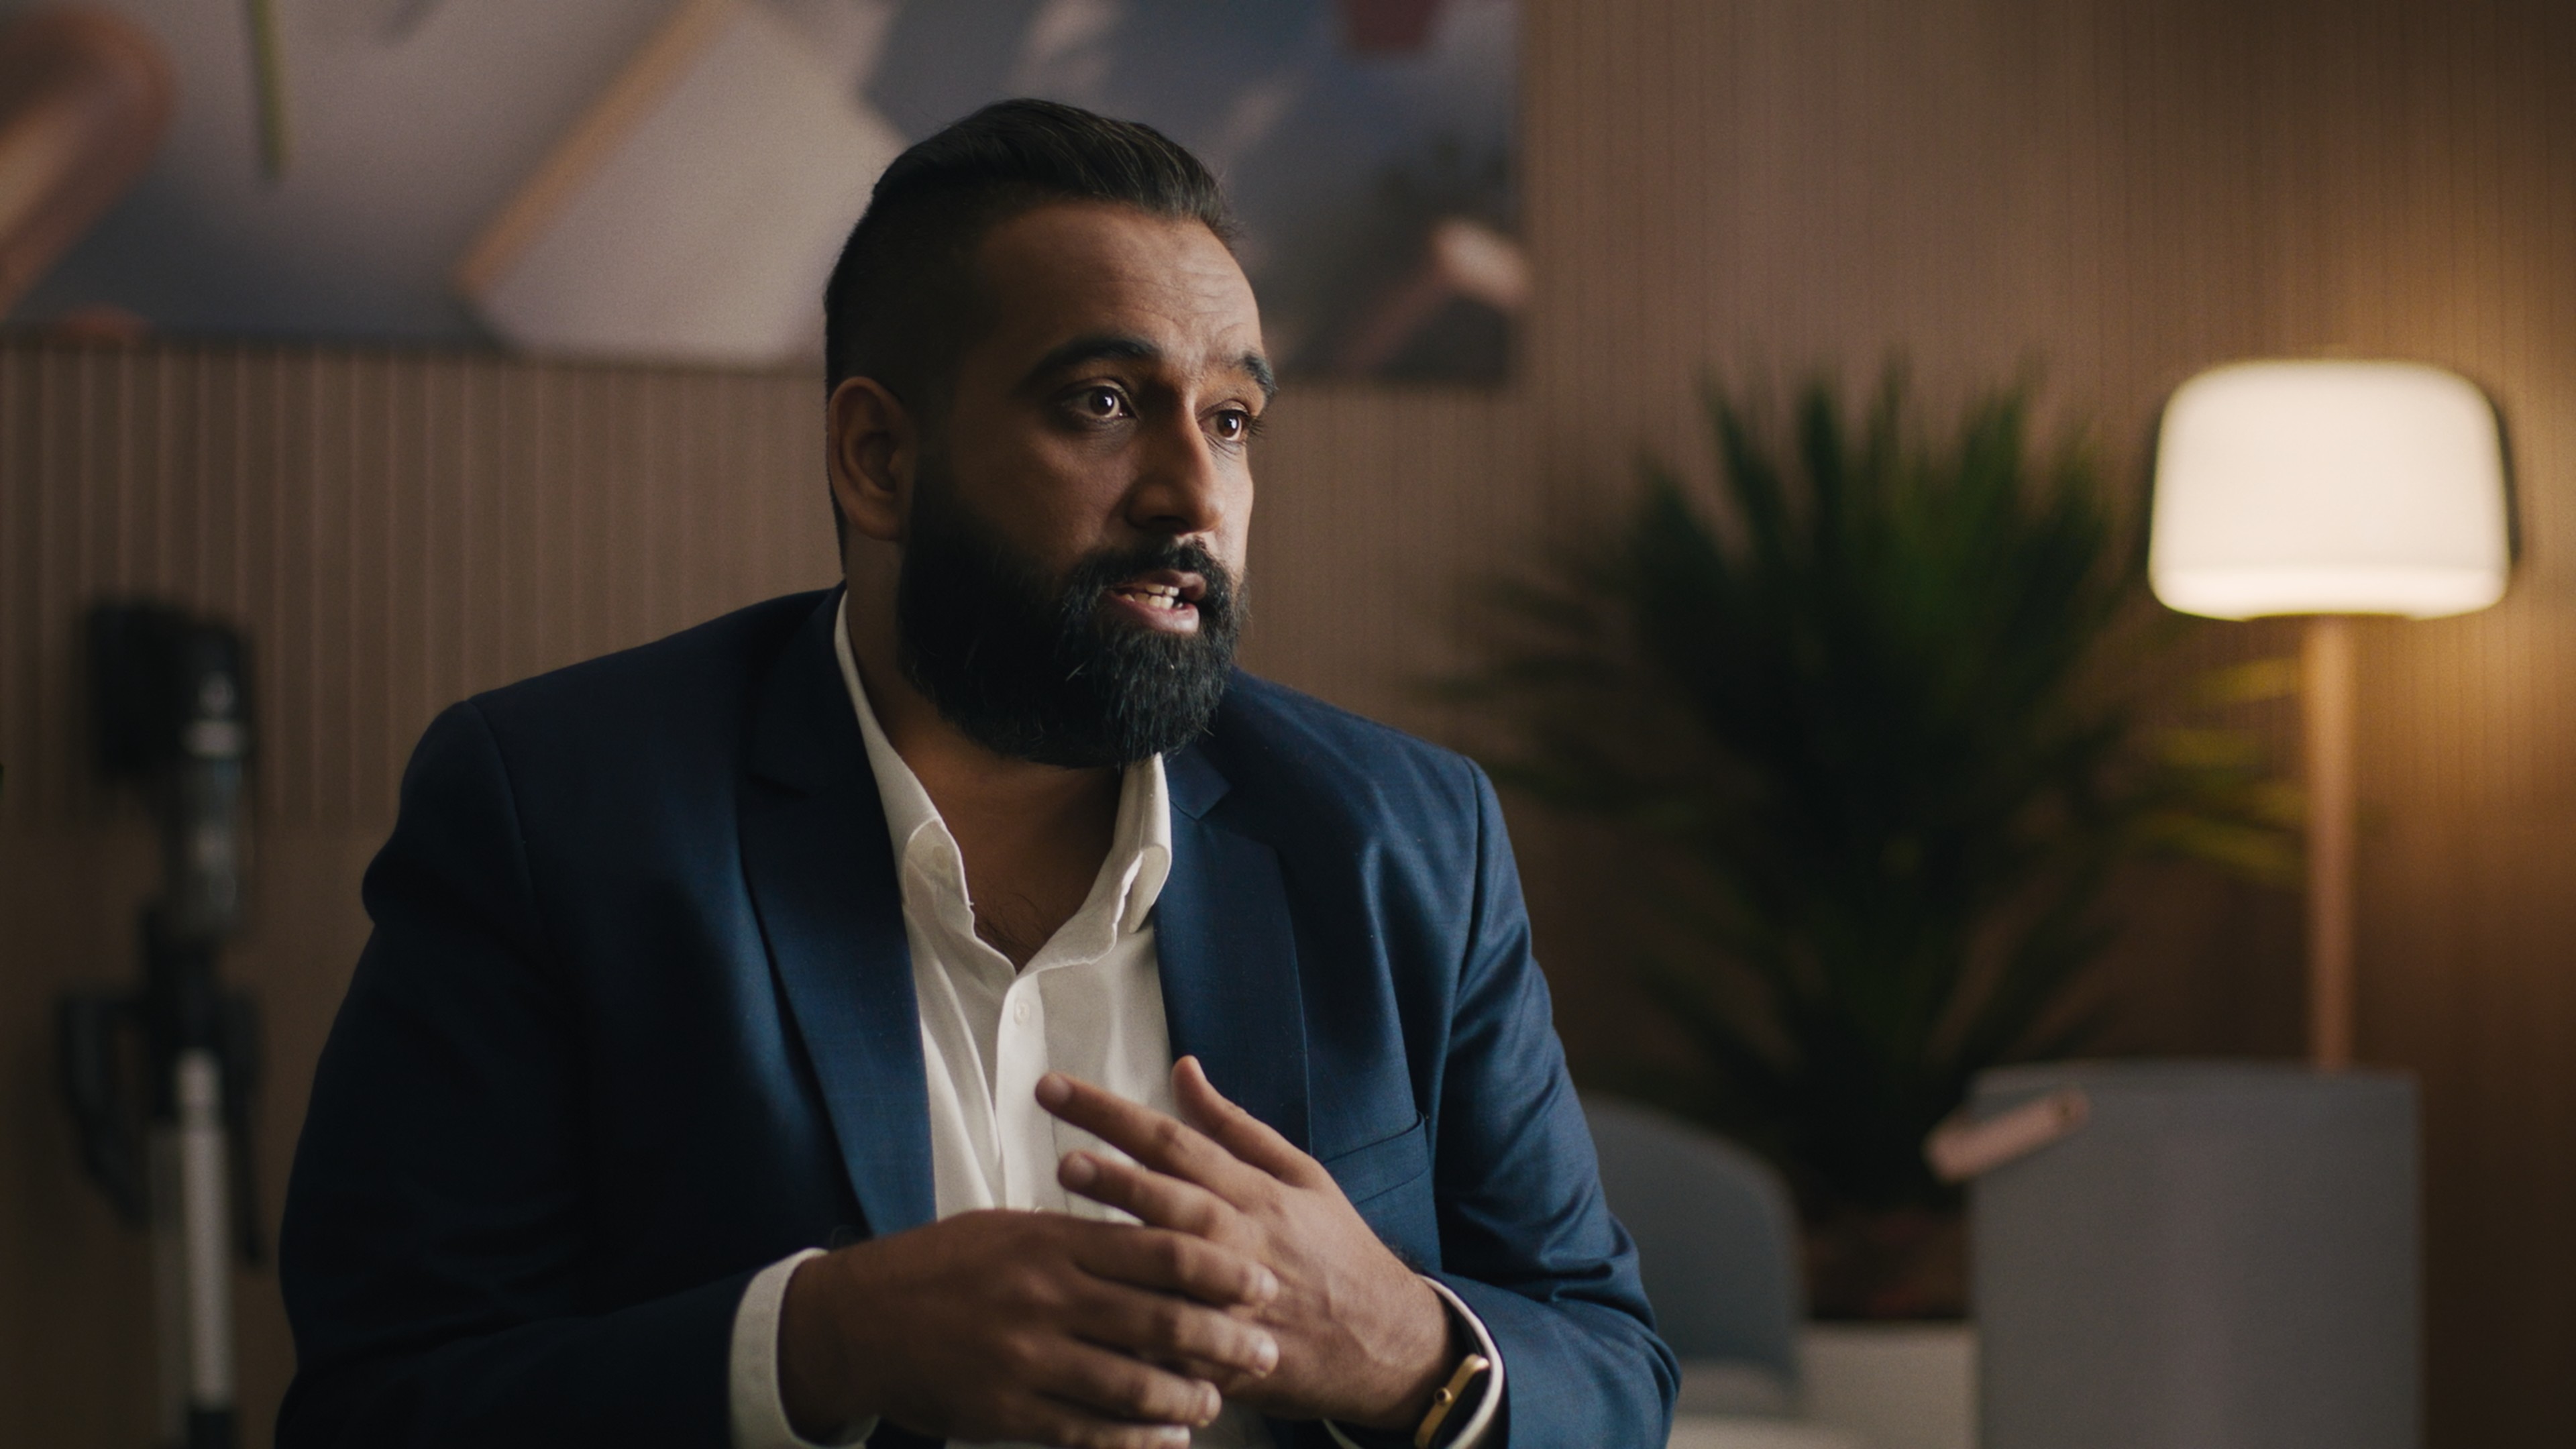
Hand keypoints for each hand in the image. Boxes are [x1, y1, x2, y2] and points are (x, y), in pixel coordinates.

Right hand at [777, 1207, 1282, 1448]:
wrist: (861, 1320)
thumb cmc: (945, 1265)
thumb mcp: (1014, 1228)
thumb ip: (1083, 1234)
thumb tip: (1157, 1237)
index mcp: (1054, 1241)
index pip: (1159, 1251)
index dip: (1221, 1270)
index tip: (1262, 1283)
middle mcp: (1047, 1297)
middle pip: (1159, 1319)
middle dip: (1224, 1339)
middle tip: (1267, 1352)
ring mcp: (1027, 1358)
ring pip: (1131, 1383)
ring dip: (1186, 1396)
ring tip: (1217, 1401)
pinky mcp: (1008, 1411)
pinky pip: (1087, 1429)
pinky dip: (1135, 1437)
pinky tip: (1166, 1438)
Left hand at [1040, 1058, 1456, 1430]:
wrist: (1387, 1344)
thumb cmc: (1336, 1251)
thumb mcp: (1302, 1176)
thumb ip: (1234, 1127)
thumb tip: (1183, 1070)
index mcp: (1254, 1192)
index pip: (1173, 1139)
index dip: (1111, 1113)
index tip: (1054, 1088)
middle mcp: (1242, 1240)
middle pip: (1172, 1201)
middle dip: (1116, 1180)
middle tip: (1064, 1161)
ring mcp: (1236, 1301)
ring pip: (1172, 1274)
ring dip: (1116, 1252)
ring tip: (1060, 1236)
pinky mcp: (1230, 1359)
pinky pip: (1177, 1347)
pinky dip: (1136, 1338)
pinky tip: (1084, 1330)